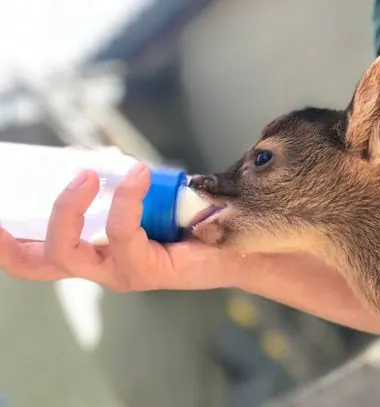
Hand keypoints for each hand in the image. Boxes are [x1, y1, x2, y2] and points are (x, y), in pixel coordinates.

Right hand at [0, 163, 240, 291]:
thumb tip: (85, 154)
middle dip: (9, 240)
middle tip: (1, 215)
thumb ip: (114, 183)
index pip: (37, 254)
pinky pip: (121, 233)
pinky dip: (124, 198)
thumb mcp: (144, 197)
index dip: (7, 241)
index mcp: (94, 251)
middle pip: (37, 263)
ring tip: (86, 174)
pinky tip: (138, 174)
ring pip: (68, 250)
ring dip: (69, 206)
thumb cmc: (190, 221)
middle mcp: (100, 267)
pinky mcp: (144, 271)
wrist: (237, 247)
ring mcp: (119, 273)